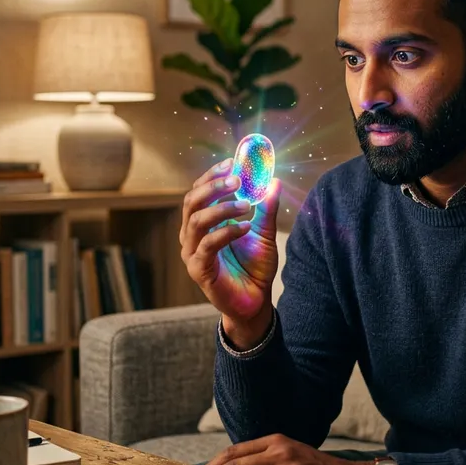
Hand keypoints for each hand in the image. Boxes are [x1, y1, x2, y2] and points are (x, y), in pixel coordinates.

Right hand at [180, 159, 280, 338]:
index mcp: (203, 223)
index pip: (199, 192)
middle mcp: (192, 235)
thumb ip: (266, 208)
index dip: (212, 175)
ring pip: (196, 221)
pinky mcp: (199, 270)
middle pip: (191, 202)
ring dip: (221, 208)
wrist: (255, 301)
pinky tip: (244, 228)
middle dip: (213, 187)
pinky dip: (226, 232)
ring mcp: (192, 253)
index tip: (231, 163)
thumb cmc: (254, 266)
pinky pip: (208, 246)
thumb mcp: (264, 232)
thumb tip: (274, 180)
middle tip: (236, 180)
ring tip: (246, 205)